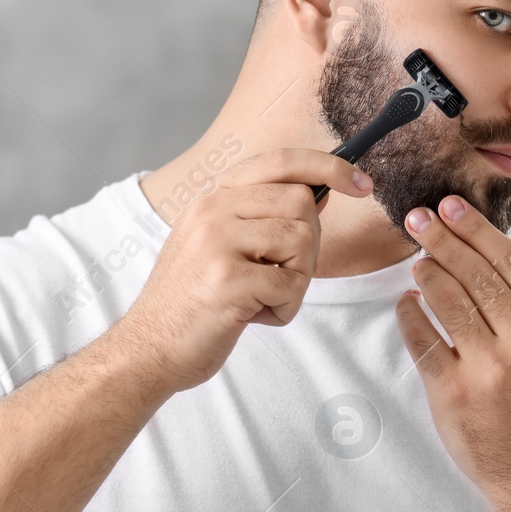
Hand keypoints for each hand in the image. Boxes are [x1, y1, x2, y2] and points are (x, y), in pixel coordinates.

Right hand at [112, 148, 371, 394]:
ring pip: (302, 241)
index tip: (362, 184)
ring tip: (261, 298)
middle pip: (302, 203)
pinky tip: (253, 317)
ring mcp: (216, 242)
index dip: (329, 166)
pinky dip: (284, 309)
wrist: (147, 350)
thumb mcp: (220, 246)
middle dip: (308, 246)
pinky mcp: (226, 279)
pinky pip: (291, 285)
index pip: (282, 161)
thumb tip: (320, 189)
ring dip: (296, 281)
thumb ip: (263, 216)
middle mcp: (212, 210)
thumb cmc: (193, 302)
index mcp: (213, 198)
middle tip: (278, 277)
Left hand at [394, 194, 510, 501]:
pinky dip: (410, 313)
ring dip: (426, 272)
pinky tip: (408, 302)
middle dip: (442, 238)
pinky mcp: (454, 393)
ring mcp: (490, 369)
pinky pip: (422, 338)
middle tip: (420, 218)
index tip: (452, 205)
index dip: (477, 229)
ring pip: (446, 299)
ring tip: (419, 261)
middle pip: (476, 273)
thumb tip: (480, 245)